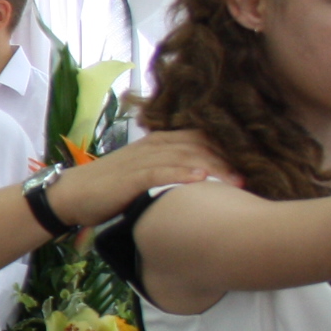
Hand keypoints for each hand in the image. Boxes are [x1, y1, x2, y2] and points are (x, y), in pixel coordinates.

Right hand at [49, 130, 240, 227]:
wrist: (72, 194)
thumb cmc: (110, 186)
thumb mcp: (144, 171)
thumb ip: (171, 167)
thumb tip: (206, 177)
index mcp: (159, 142)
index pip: (200, 137)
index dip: (228, 148)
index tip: (256, 161)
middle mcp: (153, 145)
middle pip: (198, 145)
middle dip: (229, 158)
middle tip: (257, 173)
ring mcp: (141, 160)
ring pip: (184, 157)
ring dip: (213, 167)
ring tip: (238, 180)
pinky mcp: (129, 176)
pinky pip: (159, 172)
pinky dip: (180, 174)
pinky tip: (199, 179)